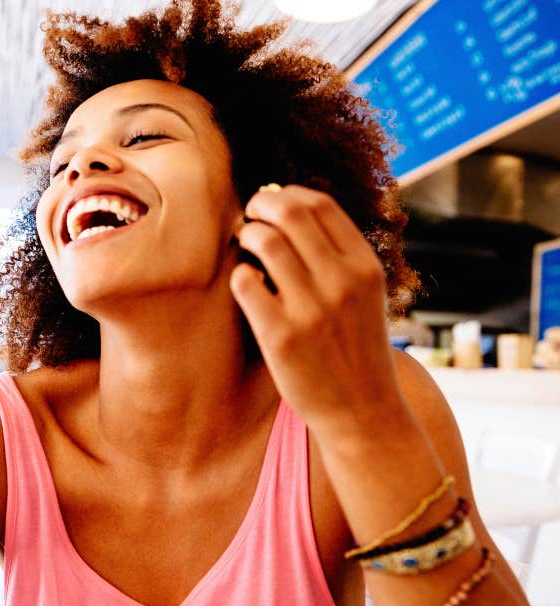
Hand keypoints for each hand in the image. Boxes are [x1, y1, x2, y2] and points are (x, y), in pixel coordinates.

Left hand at [229, 184, 406, 441]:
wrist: (362, 410)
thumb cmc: (356, 350)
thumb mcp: (366, 296)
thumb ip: (339, 257)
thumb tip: (293, 209)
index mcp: (365, 266)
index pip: (321, 204)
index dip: (289, 195)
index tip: (273, 205)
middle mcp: (341, 282)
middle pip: (290, 212)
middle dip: (261, 205)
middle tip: (249, 216)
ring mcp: (311, 308)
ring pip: (264, 240)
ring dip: (246, 234)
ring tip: (243, 246)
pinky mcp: (281, 336)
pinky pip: (245, 282)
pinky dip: (240, 275)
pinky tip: (247, 285)